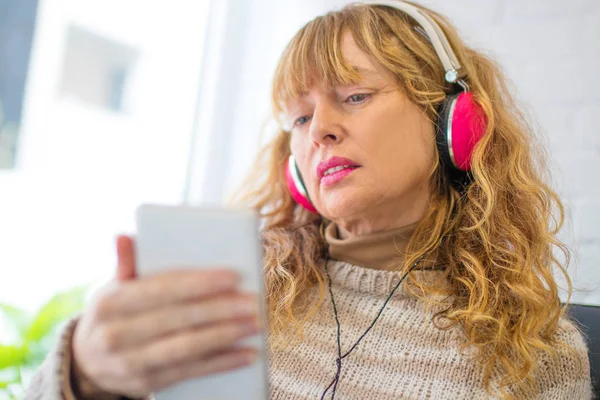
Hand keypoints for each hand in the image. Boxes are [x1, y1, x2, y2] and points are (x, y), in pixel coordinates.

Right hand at [71, 235, 260, 397]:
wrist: (88, 361)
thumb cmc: (114, 313)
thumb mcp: (113, 286)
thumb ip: (127, 263)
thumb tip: (125, 236)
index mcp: (109, 303)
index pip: (160, 290)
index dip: (198, 284)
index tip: (232, 277)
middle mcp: (115, 335)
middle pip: (178, 319)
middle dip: (220, 310)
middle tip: (253, 302)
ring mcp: (130, 363)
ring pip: (186, 348)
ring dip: (225, 336)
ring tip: (254, 324)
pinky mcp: (146, 384)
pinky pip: (190, 372)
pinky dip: (221, 363)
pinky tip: (246, 354)